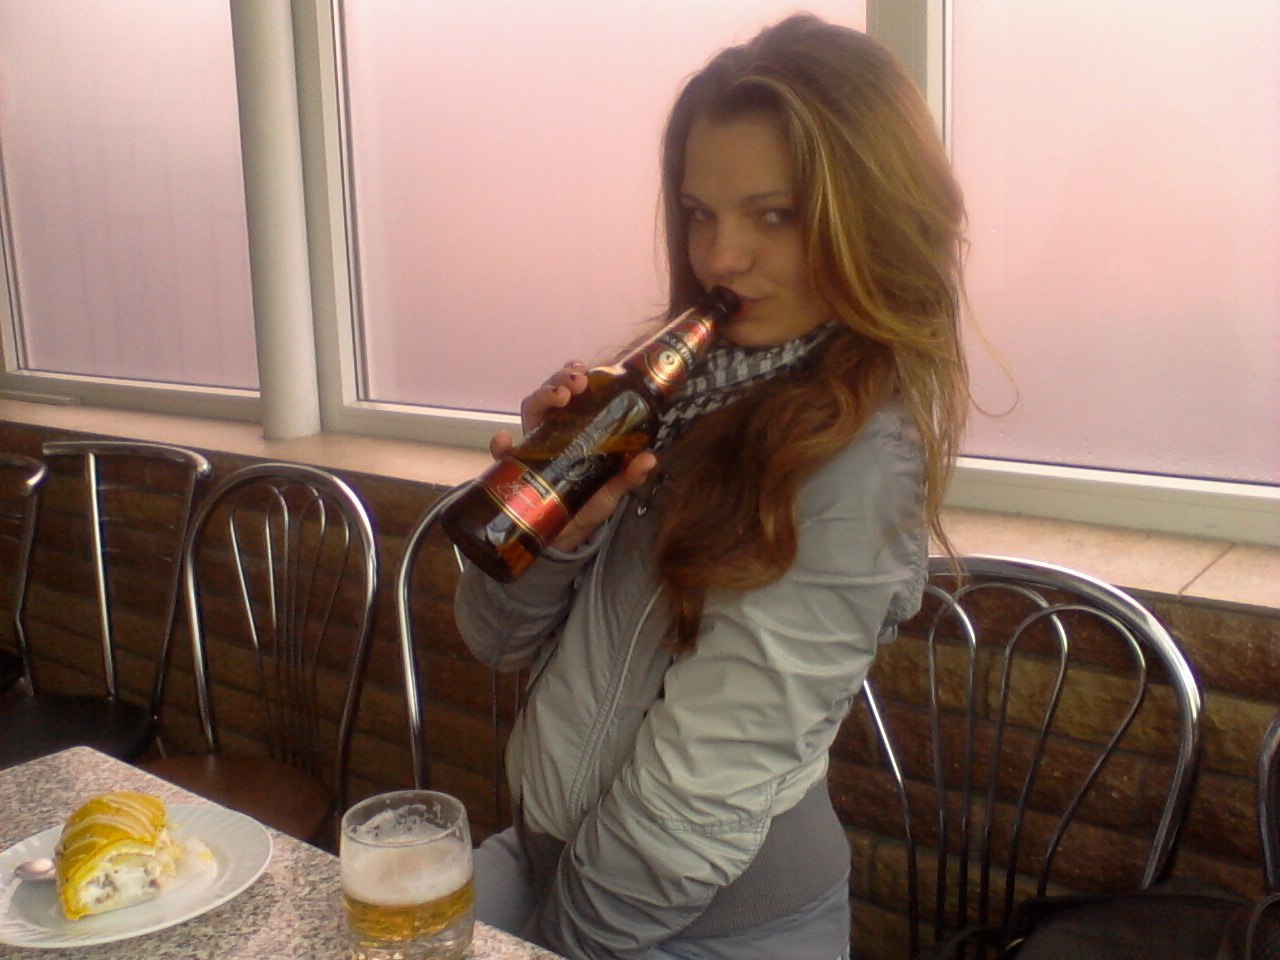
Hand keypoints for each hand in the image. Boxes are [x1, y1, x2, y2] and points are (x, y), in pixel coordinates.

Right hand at [486, 360, 658, 552]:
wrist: (567, 535)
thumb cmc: (589, 503)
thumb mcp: (613, 489)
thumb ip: (629, 476)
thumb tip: (649, 458)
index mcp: (576, 427)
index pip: (573, 391)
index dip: (575, 374)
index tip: (587, 372)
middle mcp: (553, 429)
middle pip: (551, 392)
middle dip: (561, 379)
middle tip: (577, 383)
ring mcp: (533, 445)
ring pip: (531, 408)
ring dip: (542, 395)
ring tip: (559, 396)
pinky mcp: (516, 467)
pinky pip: (503, 452)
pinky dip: (500, 443)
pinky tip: (506, 441)